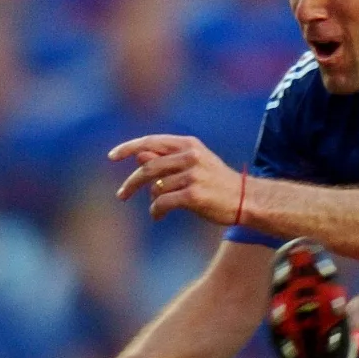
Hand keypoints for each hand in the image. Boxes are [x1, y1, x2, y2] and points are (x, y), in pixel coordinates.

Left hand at [109, 134, 243, 224]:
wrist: (246, 200)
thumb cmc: (217, 183)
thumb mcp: (193, 165)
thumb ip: (167, 160)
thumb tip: (139, 156)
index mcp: (189, 144)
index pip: (151, 141)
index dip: (128, 148)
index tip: (112, 156)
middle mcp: (190, 156)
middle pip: (148, 166)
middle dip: (131, 182)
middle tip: (122, 195)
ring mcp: (192, 175)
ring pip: (155, 187)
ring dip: (150, 200)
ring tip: (155, 209)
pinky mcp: (194, 195)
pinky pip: (162, 202)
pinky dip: (156, 210)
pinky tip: (158, 216)